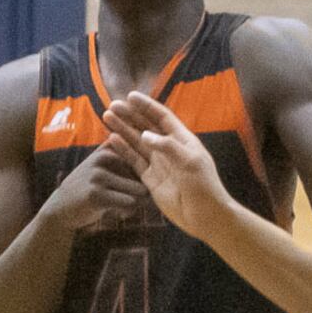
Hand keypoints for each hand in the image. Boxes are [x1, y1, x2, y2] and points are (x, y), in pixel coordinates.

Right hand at [102, 91, 233, 230]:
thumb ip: (167, 146)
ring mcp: (159, 163)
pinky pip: (135, 160)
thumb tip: (144, 135)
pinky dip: (124, 150)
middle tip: (112, 106)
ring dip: (123, 129)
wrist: (204, 216)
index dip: (147, 106)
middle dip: (130, 115)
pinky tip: (112, 140)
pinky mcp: (151, 178)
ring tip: (107, 117)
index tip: (130, 96)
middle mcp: (169, 148)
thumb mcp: (189, 162)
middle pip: (146, 126)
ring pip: (138, 142)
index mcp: (182, 140)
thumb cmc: (203, 187)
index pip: (162, 117)